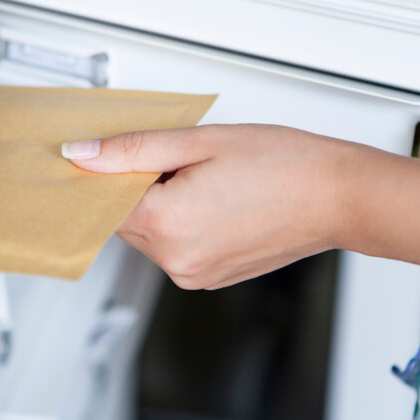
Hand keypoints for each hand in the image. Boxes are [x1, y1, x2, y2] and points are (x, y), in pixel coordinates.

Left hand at [63, 124, 349, 288]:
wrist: (336, 195)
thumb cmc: (284, 165)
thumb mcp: (200, 142)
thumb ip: (133, 150)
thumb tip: (83, 156)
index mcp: (168, 225)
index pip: (104, 200)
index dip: (109, 171)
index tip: (119, 153)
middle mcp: (178, 260)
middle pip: (127, 219)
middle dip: (141, 185)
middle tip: (180, 157)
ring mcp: (197, 274)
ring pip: (152, 233)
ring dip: (162, 203)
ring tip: (207, 177)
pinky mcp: (213, 277)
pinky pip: (177, 247)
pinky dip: (183, 221)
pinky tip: (216, 198)